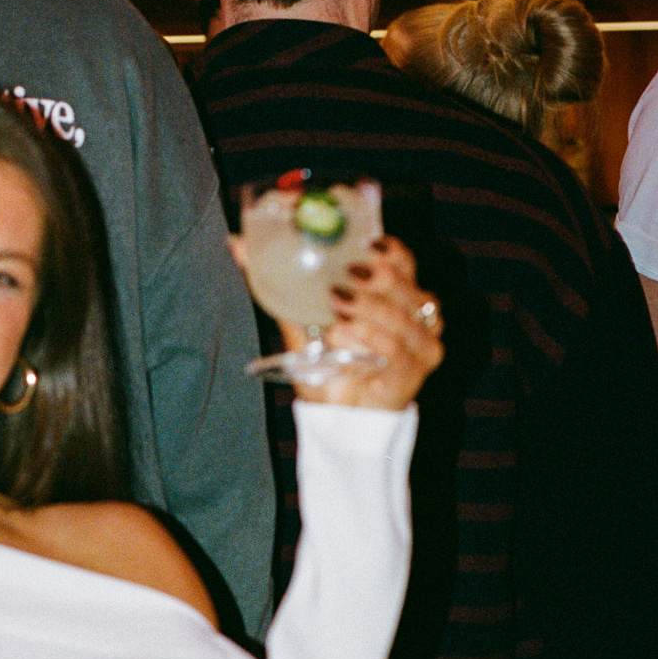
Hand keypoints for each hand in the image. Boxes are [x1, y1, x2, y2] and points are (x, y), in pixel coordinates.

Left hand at [292, 236, 442, 409]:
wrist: (337, 415)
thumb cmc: (327, 364)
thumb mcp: (300, 319)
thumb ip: (276, 284)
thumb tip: (236, 245)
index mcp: (398, 295)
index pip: (404, 261)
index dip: (389, 249)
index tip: (364, 243)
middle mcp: (418, 316)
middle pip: (405, 284)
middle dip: (375, 275)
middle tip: (346, 275)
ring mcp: (421, 344)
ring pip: (400, 315)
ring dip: (367, 307)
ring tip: (337, 303)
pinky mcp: (415, 372)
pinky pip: (395, 348)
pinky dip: (370, 336)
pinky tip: (346, 330)